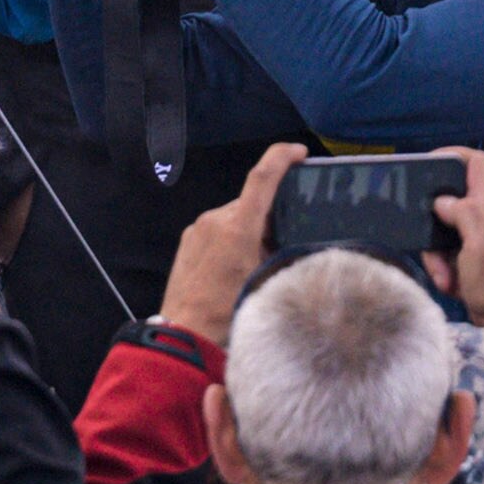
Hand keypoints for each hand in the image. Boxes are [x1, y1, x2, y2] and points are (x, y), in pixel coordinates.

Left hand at [162, 143, 299, 347]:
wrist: (184, 332)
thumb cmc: (226, 312)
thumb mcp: (266, 284)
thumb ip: (281, 256)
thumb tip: (289, 241)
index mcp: (238, 227)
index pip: (262, 178)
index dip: (282, 157)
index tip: (299, 152)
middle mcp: (215, 220)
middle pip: (252, 203)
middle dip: (269, 218)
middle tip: (278, 247)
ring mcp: (197, 228)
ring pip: (235, 217)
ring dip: (248, 231)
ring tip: (251, 266)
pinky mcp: (187, 239)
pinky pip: (216, 229)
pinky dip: (230, 239)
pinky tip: (231, 269)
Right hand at [424, 148, 483, 365]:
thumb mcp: (481, 242)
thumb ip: (464, 212)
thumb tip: (442, 201)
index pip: (475, 162)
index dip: (452, 154)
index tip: (428, 163)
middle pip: (449, 197)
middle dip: (431, 217)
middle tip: (426, 232)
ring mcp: (476, 238)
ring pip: (440, 229)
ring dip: (434, 250)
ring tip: (445, 271)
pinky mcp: (467, 257)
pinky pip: (442, 252)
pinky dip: (440, 267)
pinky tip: (449, 282)